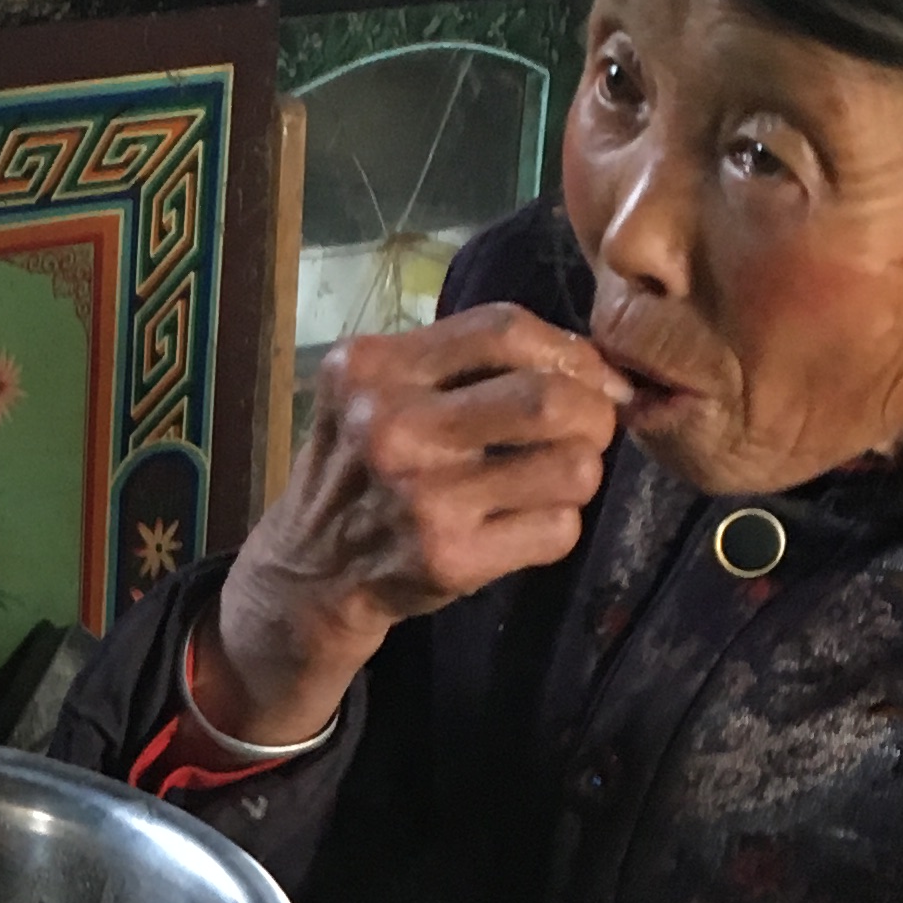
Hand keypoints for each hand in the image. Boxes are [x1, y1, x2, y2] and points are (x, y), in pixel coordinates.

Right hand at [190, 308, 626, 748]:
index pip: (503, 330)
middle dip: (596, 413)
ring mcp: (422, 499)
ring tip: (550, 479)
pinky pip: (558, 529)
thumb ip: (457, 362)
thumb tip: (590, 366)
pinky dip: (556, 526)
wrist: (307, 572)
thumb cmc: (361, 467)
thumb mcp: (375, 391)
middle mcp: (393, 428)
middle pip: (549, 399)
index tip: (591, 375)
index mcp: (374, 369)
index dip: (570, 349)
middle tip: (591, 429)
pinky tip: (520, 525)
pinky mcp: (450, 559)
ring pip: (572, 468)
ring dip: (580, 473)